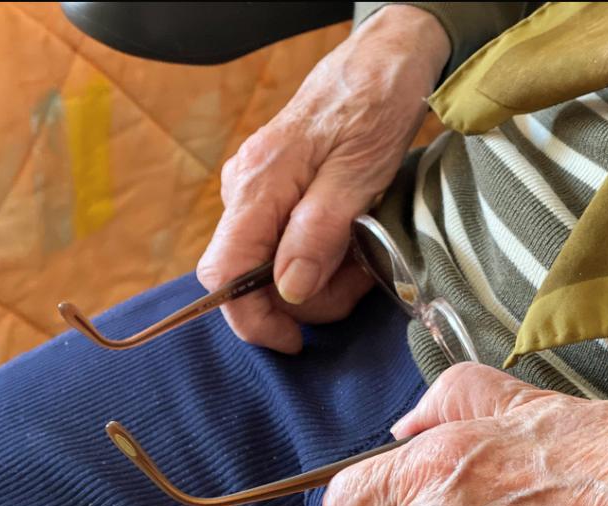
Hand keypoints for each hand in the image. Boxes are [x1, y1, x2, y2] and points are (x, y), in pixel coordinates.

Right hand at [196, 6, 450, 351]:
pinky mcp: (276, 191)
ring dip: (319, 278)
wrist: (382, 61)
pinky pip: (285, 242)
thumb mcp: (357, 175)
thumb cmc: (373, 106)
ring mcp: (258, 190)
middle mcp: (246, 189)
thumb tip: (287, 289)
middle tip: (357, 285)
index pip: (225, 274)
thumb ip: (319, 233)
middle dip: (304, 299)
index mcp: (258, 186)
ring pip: (271, 265)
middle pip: (250, 277)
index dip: (252, 319)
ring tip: (363, 259)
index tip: (293, 342)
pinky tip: (351, 244)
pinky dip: (320, 257)